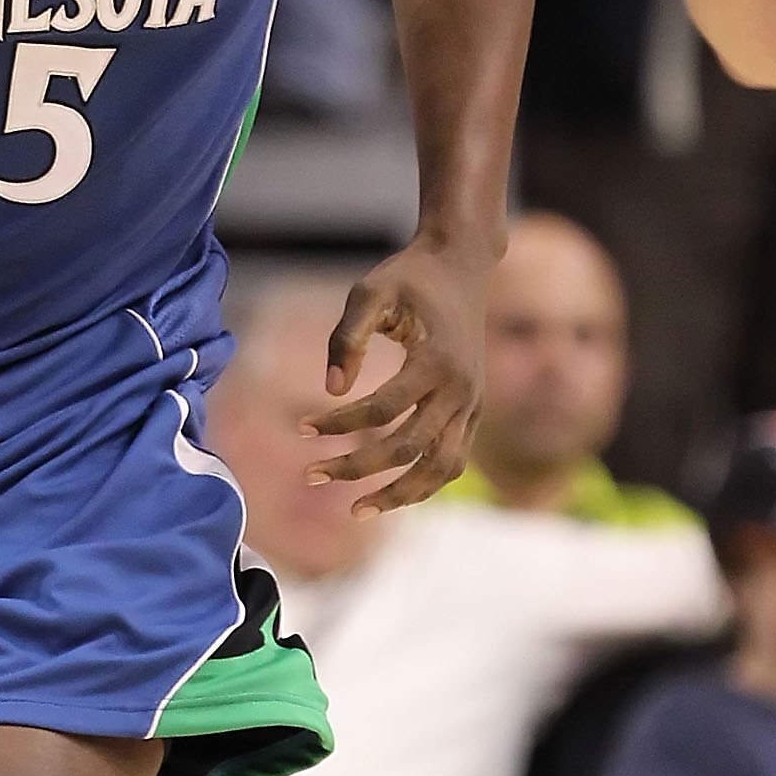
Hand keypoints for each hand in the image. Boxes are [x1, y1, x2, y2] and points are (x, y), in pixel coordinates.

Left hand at [304, 238, 489, 512]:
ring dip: (399, 494)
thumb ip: (347, 338)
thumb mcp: (370, 292)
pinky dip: (423, 483)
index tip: (300, 428)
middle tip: (310, 475)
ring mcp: (473, 403)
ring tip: (356, 510)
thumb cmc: (409, 277)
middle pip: (409, 448)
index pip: (382, 410)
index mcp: (437, 360)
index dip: (338, 424)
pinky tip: (388, 493)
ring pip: (441, 468)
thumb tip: (330, 390)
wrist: (462, 265)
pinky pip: (453, 460)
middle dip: (357, 468)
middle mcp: (461, 389)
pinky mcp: (475, 409)